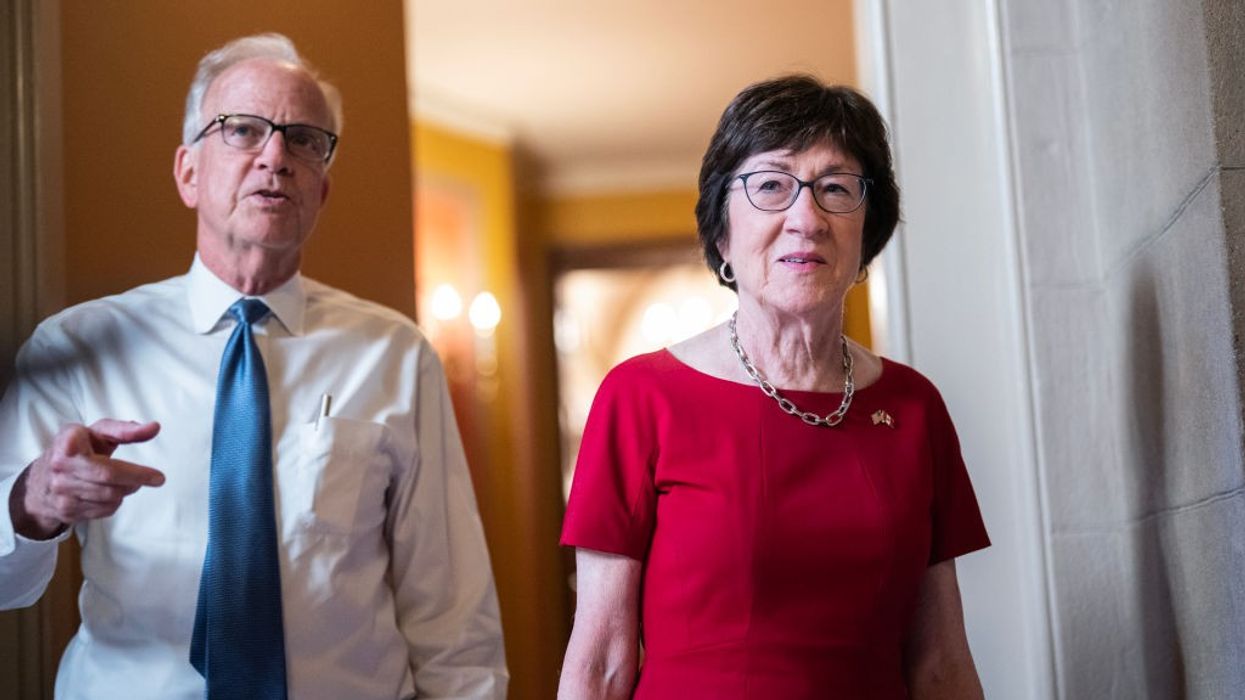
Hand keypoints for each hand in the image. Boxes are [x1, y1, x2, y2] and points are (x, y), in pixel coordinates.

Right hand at [10, 419, 163, 539]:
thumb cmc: (78, 449)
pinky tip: (111, 493)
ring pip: (109, 497)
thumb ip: (125, 430)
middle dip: (137, 480)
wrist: (41, 479)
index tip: (158, 477)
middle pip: (109, 480)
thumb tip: (155, 427)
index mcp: (68, 442)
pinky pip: (103, 511)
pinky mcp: (65, 510)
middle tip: (155, 478)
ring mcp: (61, 491)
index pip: (107, 463)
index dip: (134, 472)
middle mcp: (61, 466)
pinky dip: (114, 503)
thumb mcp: (97, 433)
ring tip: (129, 482)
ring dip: (126, 490)